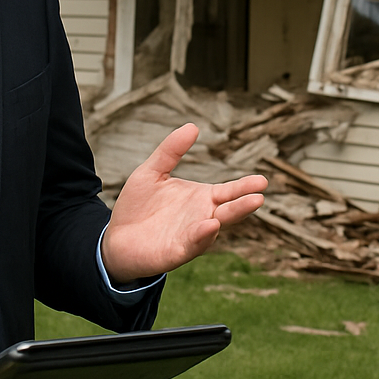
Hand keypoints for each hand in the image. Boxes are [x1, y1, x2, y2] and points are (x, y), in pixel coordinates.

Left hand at [101, 123, 267, 282]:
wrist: (115, 237)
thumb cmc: (137, 206)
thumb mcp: (152, 172)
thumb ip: (170, 151)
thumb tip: (193, 126)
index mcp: (201, 198)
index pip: (229, 191)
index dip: (245, 186)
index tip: (262, 181)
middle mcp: (202, 217)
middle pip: (228, 210)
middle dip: (244, 204)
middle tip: (260, 196)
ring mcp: (192, 236)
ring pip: (216, 227)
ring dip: (230, 217)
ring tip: (247, 206)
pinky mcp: (177, 252)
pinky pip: (194, 244)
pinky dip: (203, 235)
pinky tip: (210, 224)